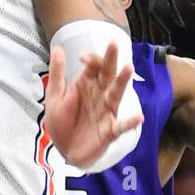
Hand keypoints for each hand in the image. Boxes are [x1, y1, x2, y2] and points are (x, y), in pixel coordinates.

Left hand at [45, 39, 142, 169]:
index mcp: (87, 85)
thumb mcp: (55, 95)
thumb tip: (58, 48)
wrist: (65, 150)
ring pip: (116, 94)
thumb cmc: (62, 121)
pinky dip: (129, 122)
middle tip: (114, 44)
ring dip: (122, 82)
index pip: (94, 66)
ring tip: (128, 68)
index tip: (82, 56)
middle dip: (110, 60)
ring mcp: (106, 112)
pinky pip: (121, 126)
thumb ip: (58, 73)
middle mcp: (99, 95)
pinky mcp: (109, 131)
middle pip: (107, 75)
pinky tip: (139, 116)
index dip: (90, 59)